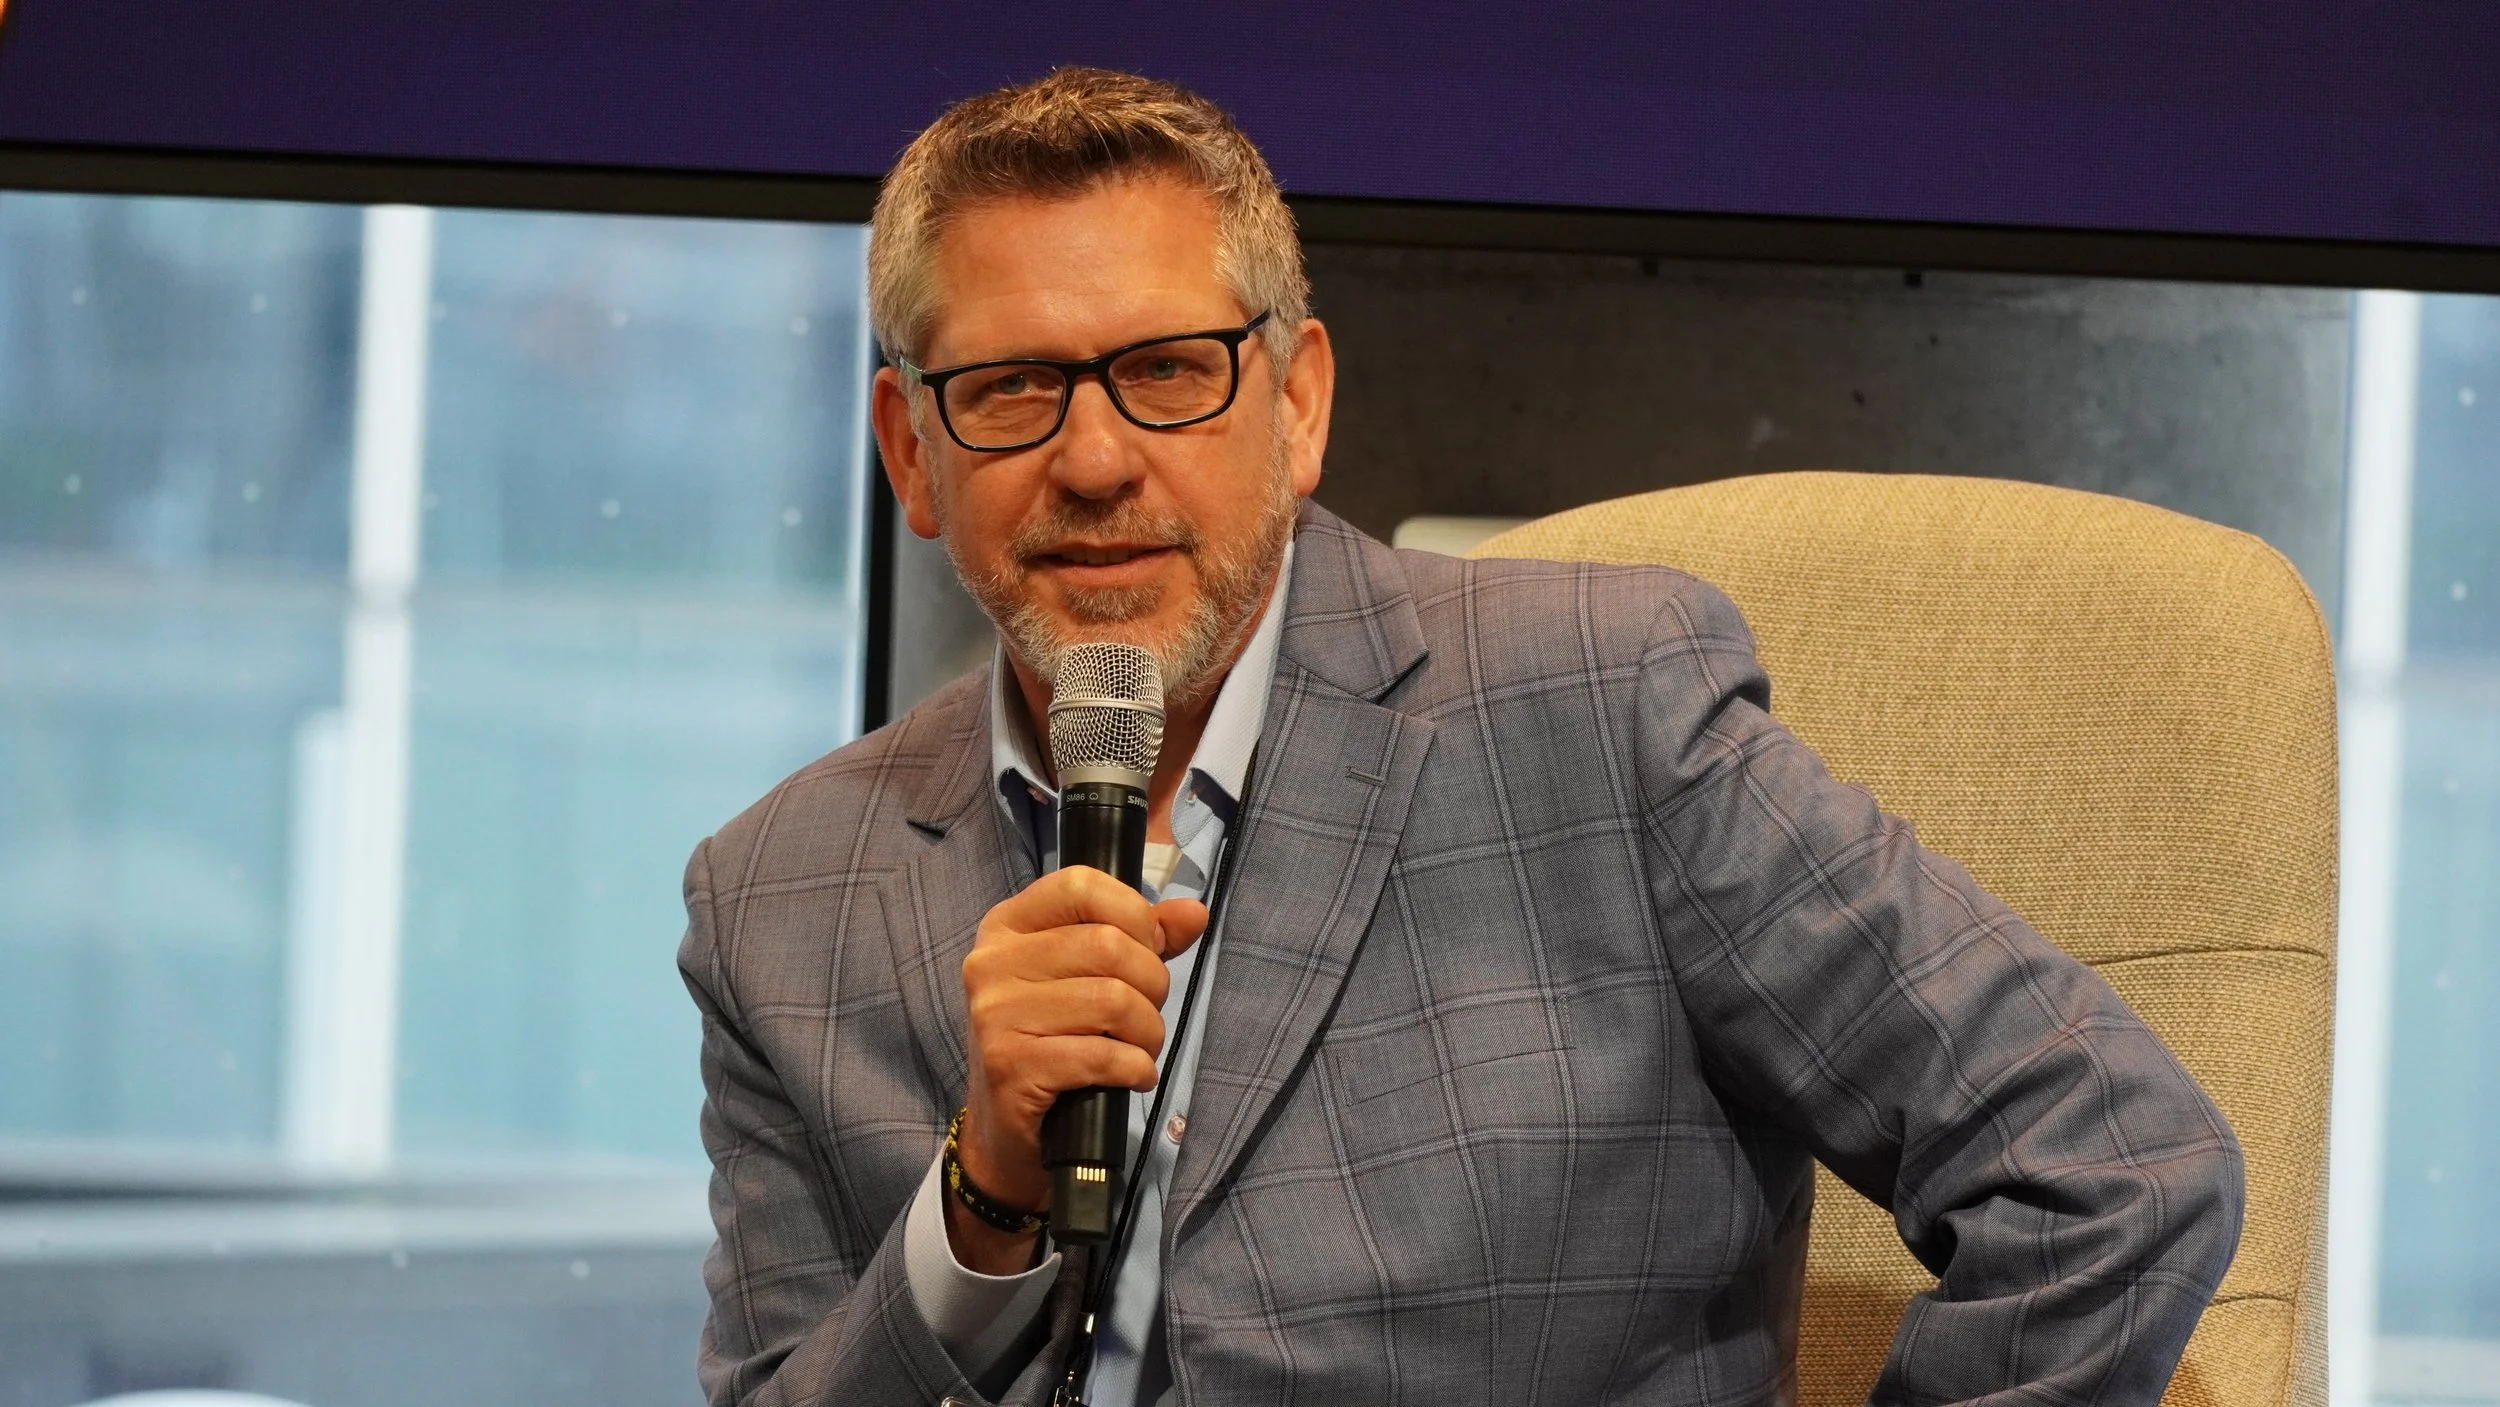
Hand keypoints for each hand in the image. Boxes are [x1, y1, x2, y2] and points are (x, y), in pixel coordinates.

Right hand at [947, 866, 1207, 1272]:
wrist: (1006, 1132)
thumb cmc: (1052, 1041)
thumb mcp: (1087, 978)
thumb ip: (1141, 939)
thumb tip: (1194, 913)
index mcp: (1006, 925)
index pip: (1081, 885)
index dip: (1133, 914)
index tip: (1147, 950)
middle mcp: (991, 963)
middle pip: (1107, 945)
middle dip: (1151, 984)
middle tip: (1145, 1015)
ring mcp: (995, 1015)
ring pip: (1111, 1000)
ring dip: (1147, 1032)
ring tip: (1140, 1049)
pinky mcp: (1010, 1066)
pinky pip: (1101, 1055)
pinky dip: (1135, 1068)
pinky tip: (1132, 1076)